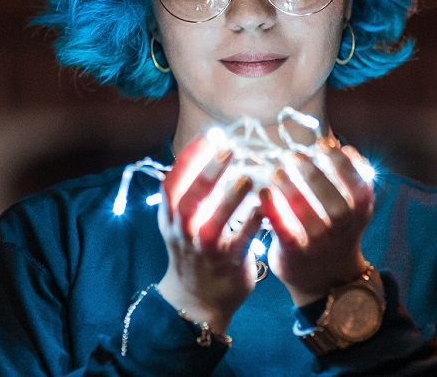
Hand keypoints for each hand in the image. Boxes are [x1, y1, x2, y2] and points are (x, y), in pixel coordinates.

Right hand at [157, 136, 263, 333]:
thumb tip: (203, 149)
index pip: (172, 182)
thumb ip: (186, 191)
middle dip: (208, 172)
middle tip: (228, 148)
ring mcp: (204, 249)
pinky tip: (266, 205)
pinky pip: (240, 241)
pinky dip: (253, 223)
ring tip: (248, 177)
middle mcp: (183, 231)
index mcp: (170, 217)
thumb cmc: (193, 251)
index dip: (188, 158)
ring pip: (213, 222)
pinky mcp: (227, 263)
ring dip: (230, 198)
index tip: (208, 135)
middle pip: (190, 199)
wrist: (196, 300)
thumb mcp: (178, 222)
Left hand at [259, 139, 373, 305]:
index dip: (344, 162)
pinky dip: (273, 211)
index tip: (327, 143)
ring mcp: (319, 243)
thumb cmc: (335, 230)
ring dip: (292, 190)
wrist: (325, 278)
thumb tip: (329, 139)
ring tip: (278, 170)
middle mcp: (343, 228)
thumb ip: (346, 177)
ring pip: (308, 215)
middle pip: (336, 203)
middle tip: (295, 155)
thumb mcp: (351, 206)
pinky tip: (263, 192)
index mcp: (360, 211)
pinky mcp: (294, 253)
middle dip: (315, 175)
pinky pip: (284, 231)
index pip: (359, 185)